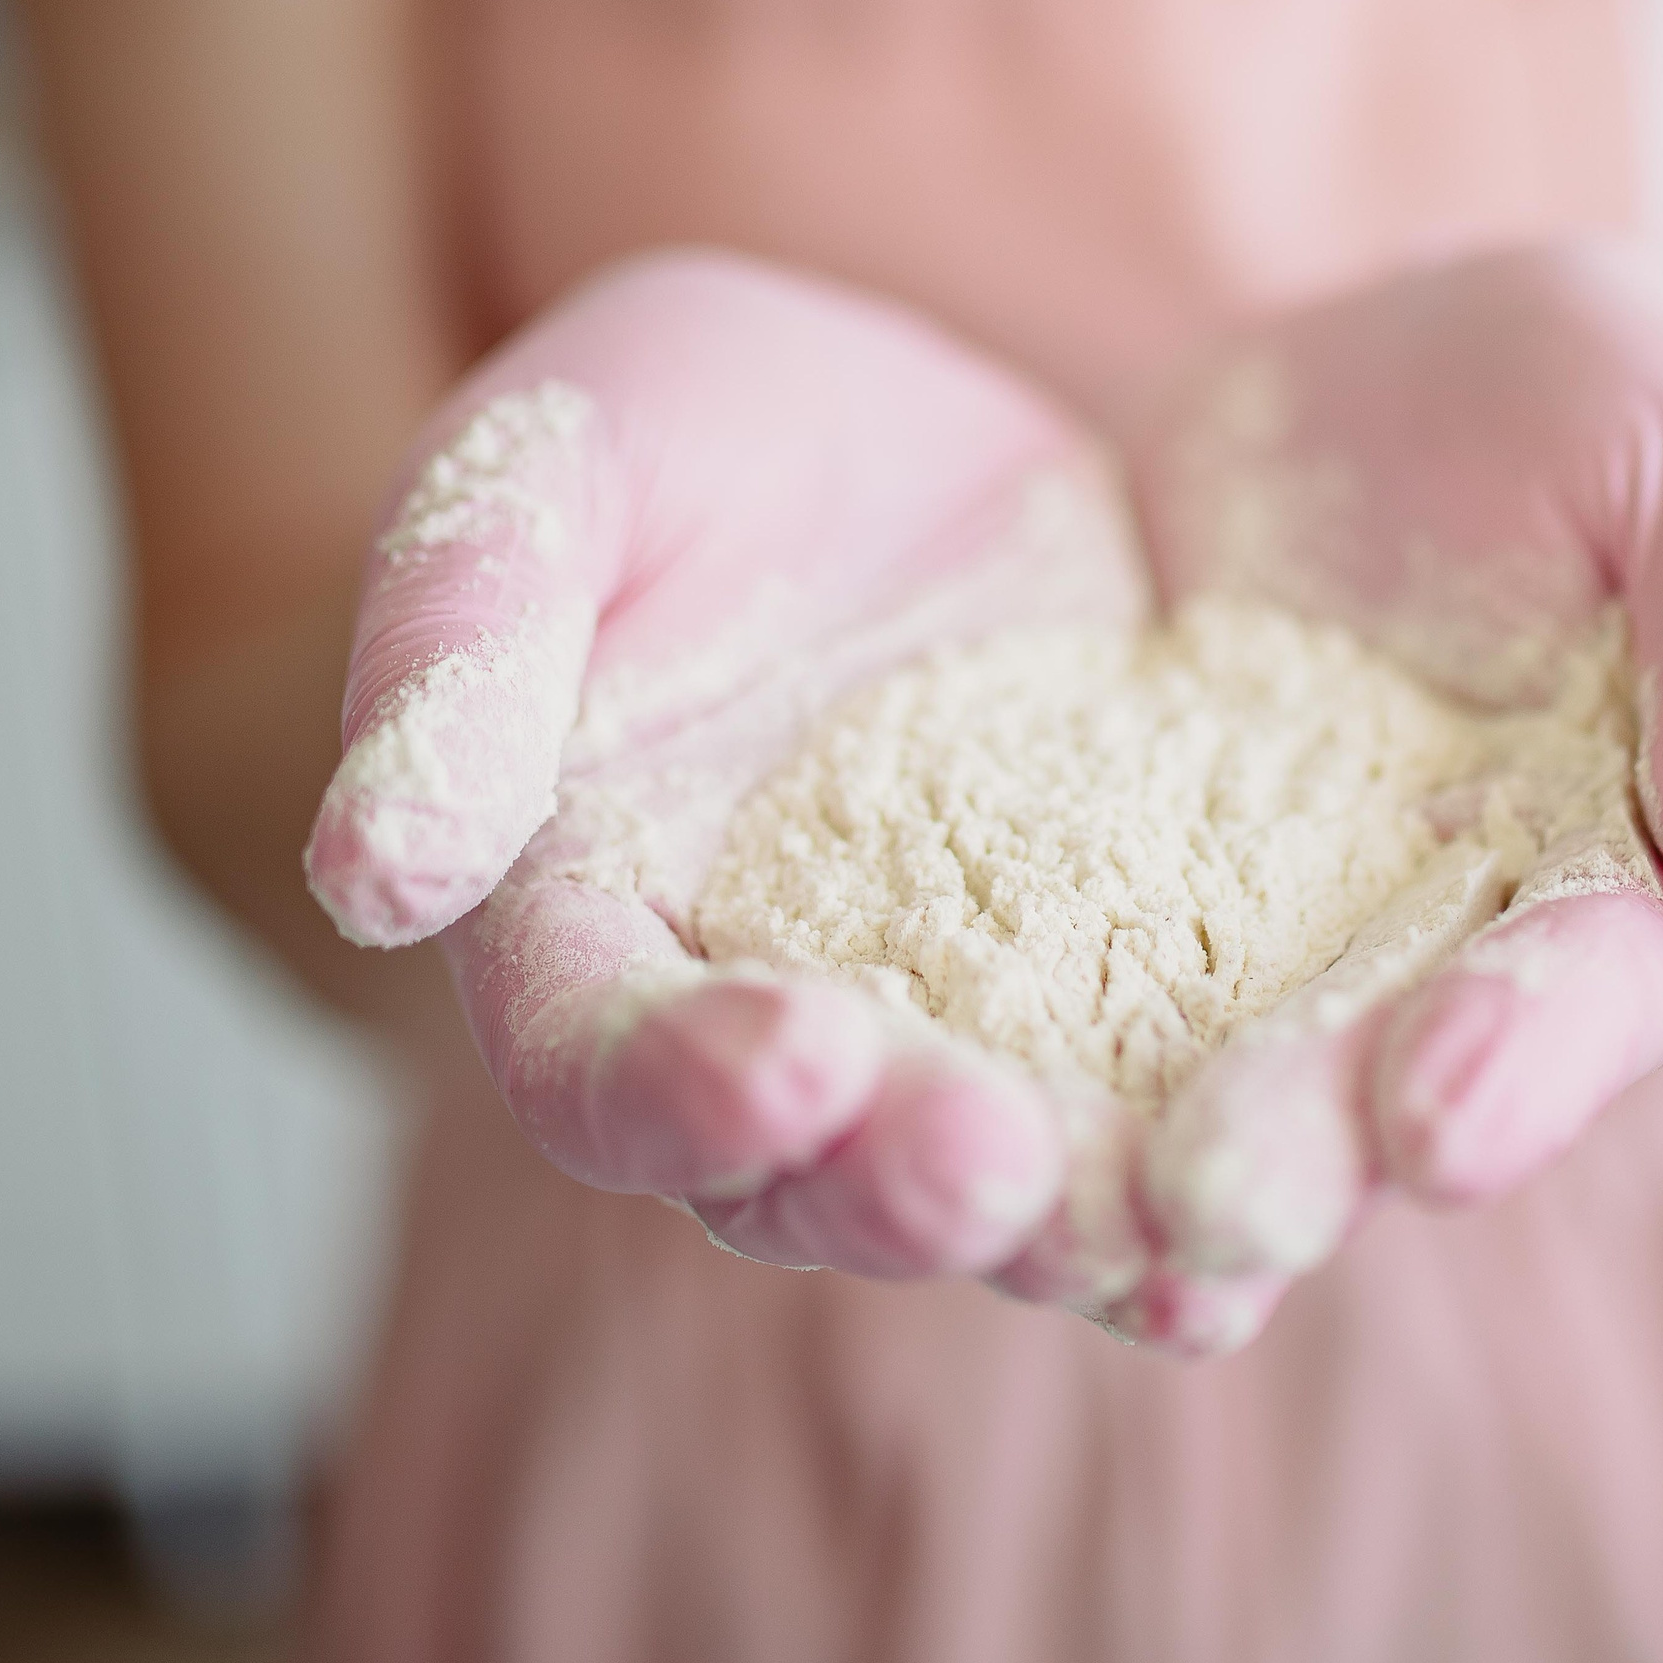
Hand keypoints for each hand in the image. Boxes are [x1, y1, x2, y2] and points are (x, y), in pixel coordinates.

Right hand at [304, 251, 1156, 1287]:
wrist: (865, 416)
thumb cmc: (659, 421)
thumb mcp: (546, 475)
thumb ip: (460, 654)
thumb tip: (370, 874)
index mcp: (580, 911)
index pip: (597, 1048)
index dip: (677, 1078)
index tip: (788, 1059)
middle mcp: (749, 1000)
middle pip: (800, 1160)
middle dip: (889, 1179)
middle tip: (992, 1167)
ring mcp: (934, 1000)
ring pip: (980, 1163)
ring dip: (1066, 1221)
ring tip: (1173, 1245)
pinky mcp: (1092, 961)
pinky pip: (1139, 1082)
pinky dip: (1199, 1147)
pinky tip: (1292, 1197)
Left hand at [1113, 237, 1662, 1346]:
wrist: (1379, 367)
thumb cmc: (1593, 408)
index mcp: (1628, 880)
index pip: (1591, 988)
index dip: (1527, 1057)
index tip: (1441, 1119)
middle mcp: (1447, 950)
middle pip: (1385, 1067)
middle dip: (1309, 1139)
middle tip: (1220, 1201)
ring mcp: (1271, 928)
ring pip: (1212, 1057)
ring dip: (1141, 1143)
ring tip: (1069, 1206)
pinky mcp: (1118, 874)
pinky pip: (1061, 961)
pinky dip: (1010, 1040)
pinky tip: (929, 1099)